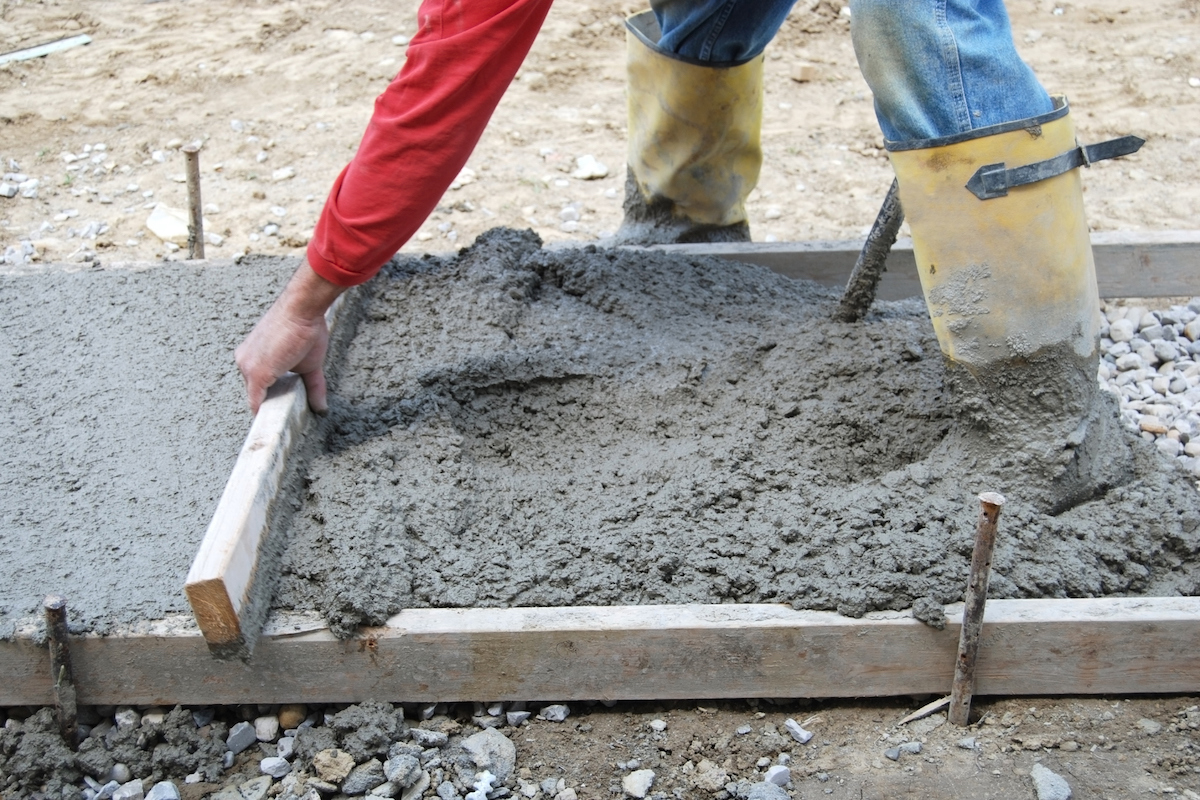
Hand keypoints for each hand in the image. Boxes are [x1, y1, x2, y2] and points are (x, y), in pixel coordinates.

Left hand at [235, 260, 344, 414]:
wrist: (302, 310)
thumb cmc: (305, 327)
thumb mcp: (310, 363)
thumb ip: (313, 387)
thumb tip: (321, 407)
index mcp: (252, 356)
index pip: (257, 385)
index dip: (269, 399)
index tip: (280, 412)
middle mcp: (244, 361)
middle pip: (256, 394)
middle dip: (271, 407)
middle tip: (285, 421)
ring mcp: (247, 368)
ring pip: (256, 400)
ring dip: (268, 413)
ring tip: (281, 425)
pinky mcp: (256, 374)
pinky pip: (256, 402)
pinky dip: (264, 415)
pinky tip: (275, 425)